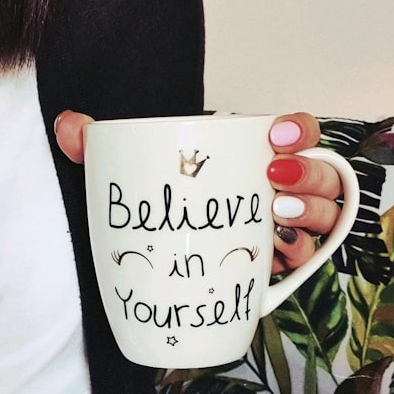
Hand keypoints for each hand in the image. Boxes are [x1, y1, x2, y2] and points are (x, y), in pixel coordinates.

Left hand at [54, 110, 342, 274]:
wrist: (156, 265)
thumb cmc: (156, 209)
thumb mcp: (128, 177)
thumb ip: (99, 150)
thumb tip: (68, 125)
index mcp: (246, 158)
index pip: (293, 132)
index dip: (298, 129)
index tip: (274, 136)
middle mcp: (275, 190)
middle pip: (320, 174)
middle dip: (308, 175)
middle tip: (274, 181)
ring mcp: (282, 230)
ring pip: (325, 215)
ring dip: (311, 213)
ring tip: (277, 219)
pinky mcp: (276, 268)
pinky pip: (309, 260)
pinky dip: (304, 255)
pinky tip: (278, 257)